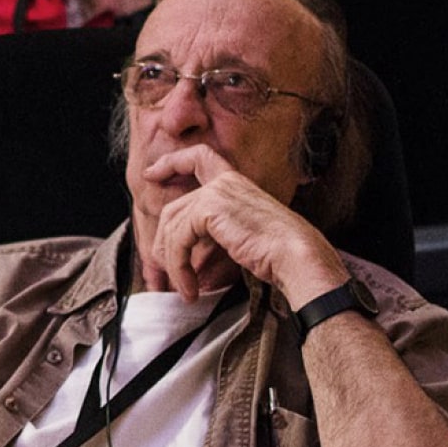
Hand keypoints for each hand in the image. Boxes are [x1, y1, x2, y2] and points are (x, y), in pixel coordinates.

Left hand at [143, 144, 346, 302]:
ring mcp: (217, 192)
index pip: (199, 158)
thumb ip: (215, 230)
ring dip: (173, 263)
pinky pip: (178, 238)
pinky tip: (189, 287)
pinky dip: (178, 266)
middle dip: (162, 241)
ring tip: (183, 288)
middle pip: (174, 208)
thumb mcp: (241, 233)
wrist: (297, 255)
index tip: (150, 173)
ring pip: (172, 227)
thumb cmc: (279, 253)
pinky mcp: (209, 208)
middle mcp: (226, 182)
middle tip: (164, 270)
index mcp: (236, 183)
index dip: (171, 162)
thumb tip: (184, 250)